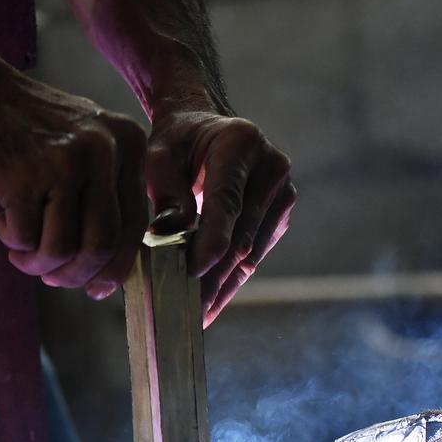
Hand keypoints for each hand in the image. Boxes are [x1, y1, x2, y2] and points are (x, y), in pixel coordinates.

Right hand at [0, 71, 147, 299]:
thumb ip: (109, 195)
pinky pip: (27, 238)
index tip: (97, 288)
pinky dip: (14, 243)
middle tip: (52, 277)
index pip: (135, 226)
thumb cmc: (31, 131)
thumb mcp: (89, 146)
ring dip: (39, 264)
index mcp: (129, 145)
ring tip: (22, 252)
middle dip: (75, 275)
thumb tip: (113, 270)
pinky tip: (3, 222)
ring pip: (64, 249)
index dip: (116, 267)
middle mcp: (104, 151)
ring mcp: (64, 162)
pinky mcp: (22, 175)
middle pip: (102, 245)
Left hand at [143, 110, 294, 324]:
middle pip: (241, 235)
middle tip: (186, 309)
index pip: (227, 202)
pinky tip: (210, 304)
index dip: (211, 242)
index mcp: (242, 143)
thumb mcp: (159, 153)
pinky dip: (230, 281)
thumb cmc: (178, 141)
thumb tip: (167, 234)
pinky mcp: (279, 218)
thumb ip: (164, 189)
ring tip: (195, 315)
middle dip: (213, 276)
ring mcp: (282, 195)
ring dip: (221, 286)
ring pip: (250, 253)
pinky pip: (253, 256)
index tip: (191, 274)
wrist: (207, 127)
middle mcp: (272, 168)